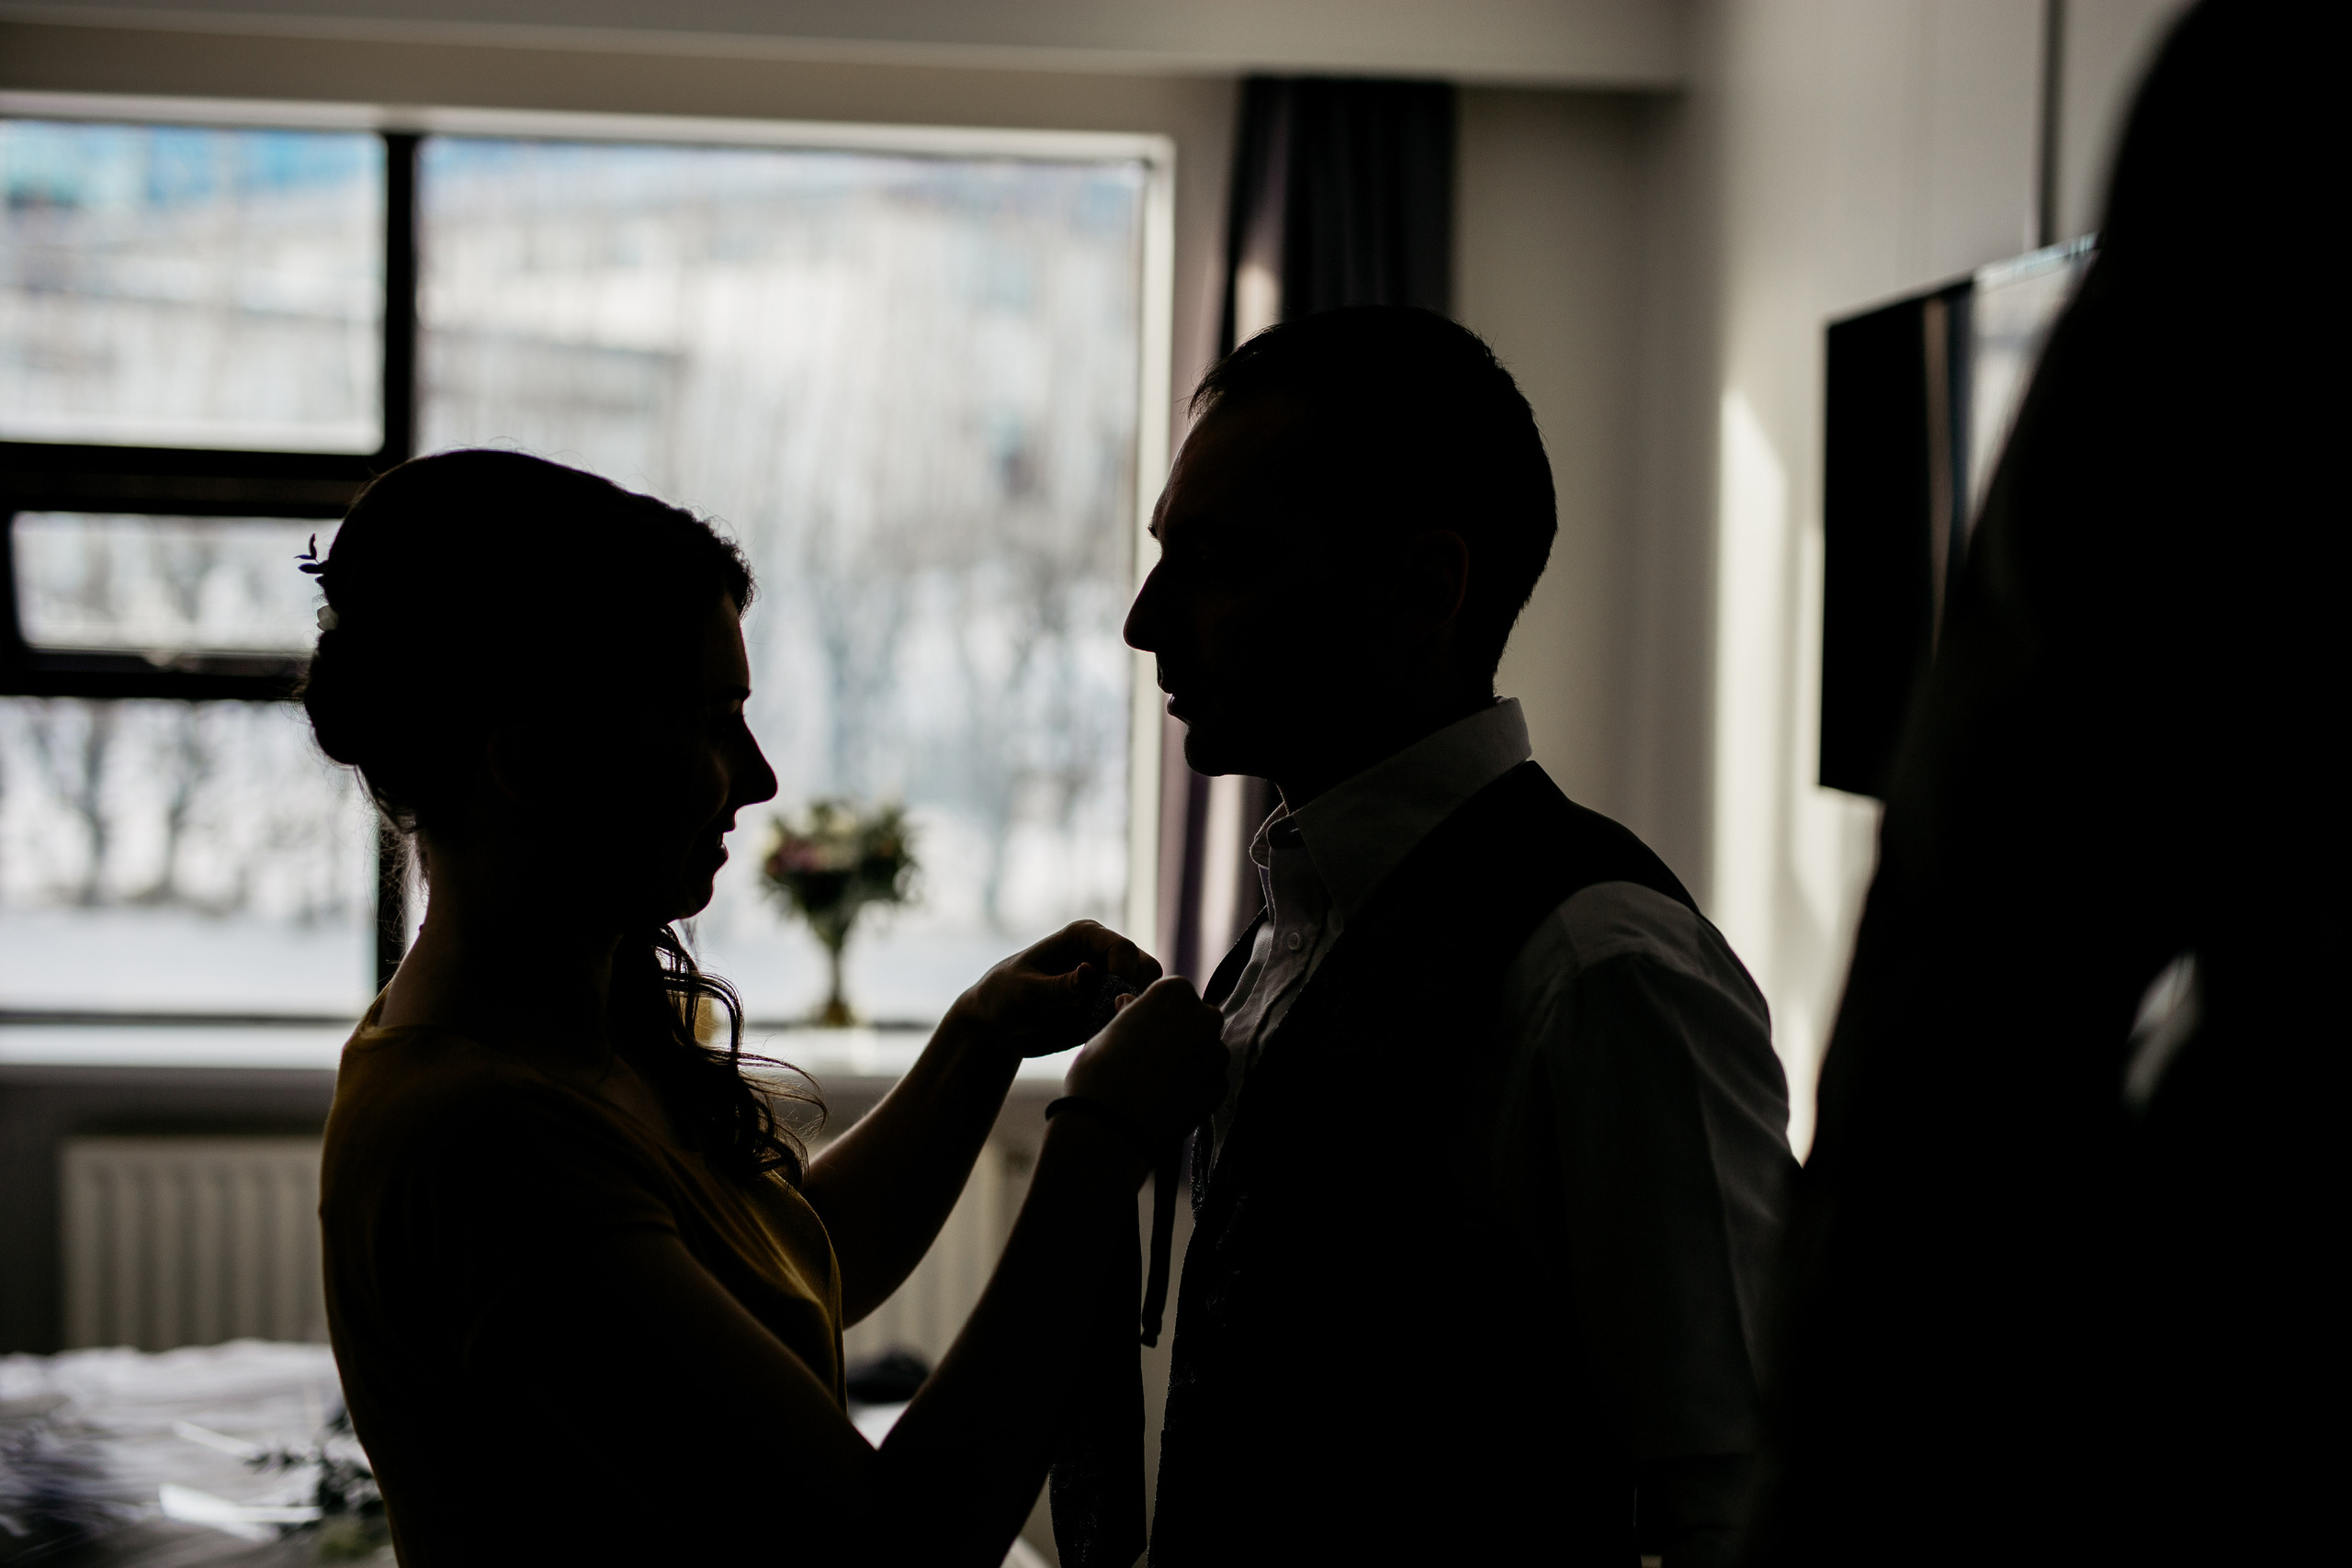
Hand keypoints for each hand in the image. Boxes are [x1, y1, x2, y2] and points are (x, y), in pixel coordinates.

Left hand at [943, 921, 1163, 1059]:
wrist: (998, 1024)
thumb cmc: (1003, 996)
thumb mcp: (1024, 993)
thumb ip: (1057, 987)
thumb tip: (1089, 974)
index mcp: (1084, 937)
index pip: (1124, 949)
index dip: (1123, 976)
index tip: (1106, 1002)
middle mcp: (1103, 956)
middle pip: (1147, 969)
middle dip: (1134, 995)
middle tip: (1108, 1017)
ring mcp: (1109, 983)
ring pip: (1146, 995)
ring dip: (1129, 1013)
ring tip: (1099, 1028)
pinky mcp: (1108, 1008)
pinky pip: (1130, 1018)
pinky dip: (1120, 1028)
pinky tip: (1095, 1036)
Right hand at [1063, 977, 1227, 1147]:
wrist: (1109, 1123)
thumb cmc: (1099, 1070)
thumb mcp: (1108, 1030)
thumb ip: (1130, 1013)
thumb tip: (1129, 1002)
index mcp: (1174, 991)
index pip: (1175, 995)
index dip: (1158, 1016)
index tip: (1143, 1032)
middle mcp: (1203, 1016)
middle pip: (1198, 1022)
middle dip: (1182, 1037)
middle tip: (1152, 1060)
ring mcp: (1216, 1053)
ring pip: (1208, 1053)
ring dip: (1191, 1065)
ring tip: (1157, 1084)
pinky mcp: (1220, 1088)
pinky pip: (1211, 1084)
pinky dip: (1195, 1091)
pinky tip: (1168, 1101)